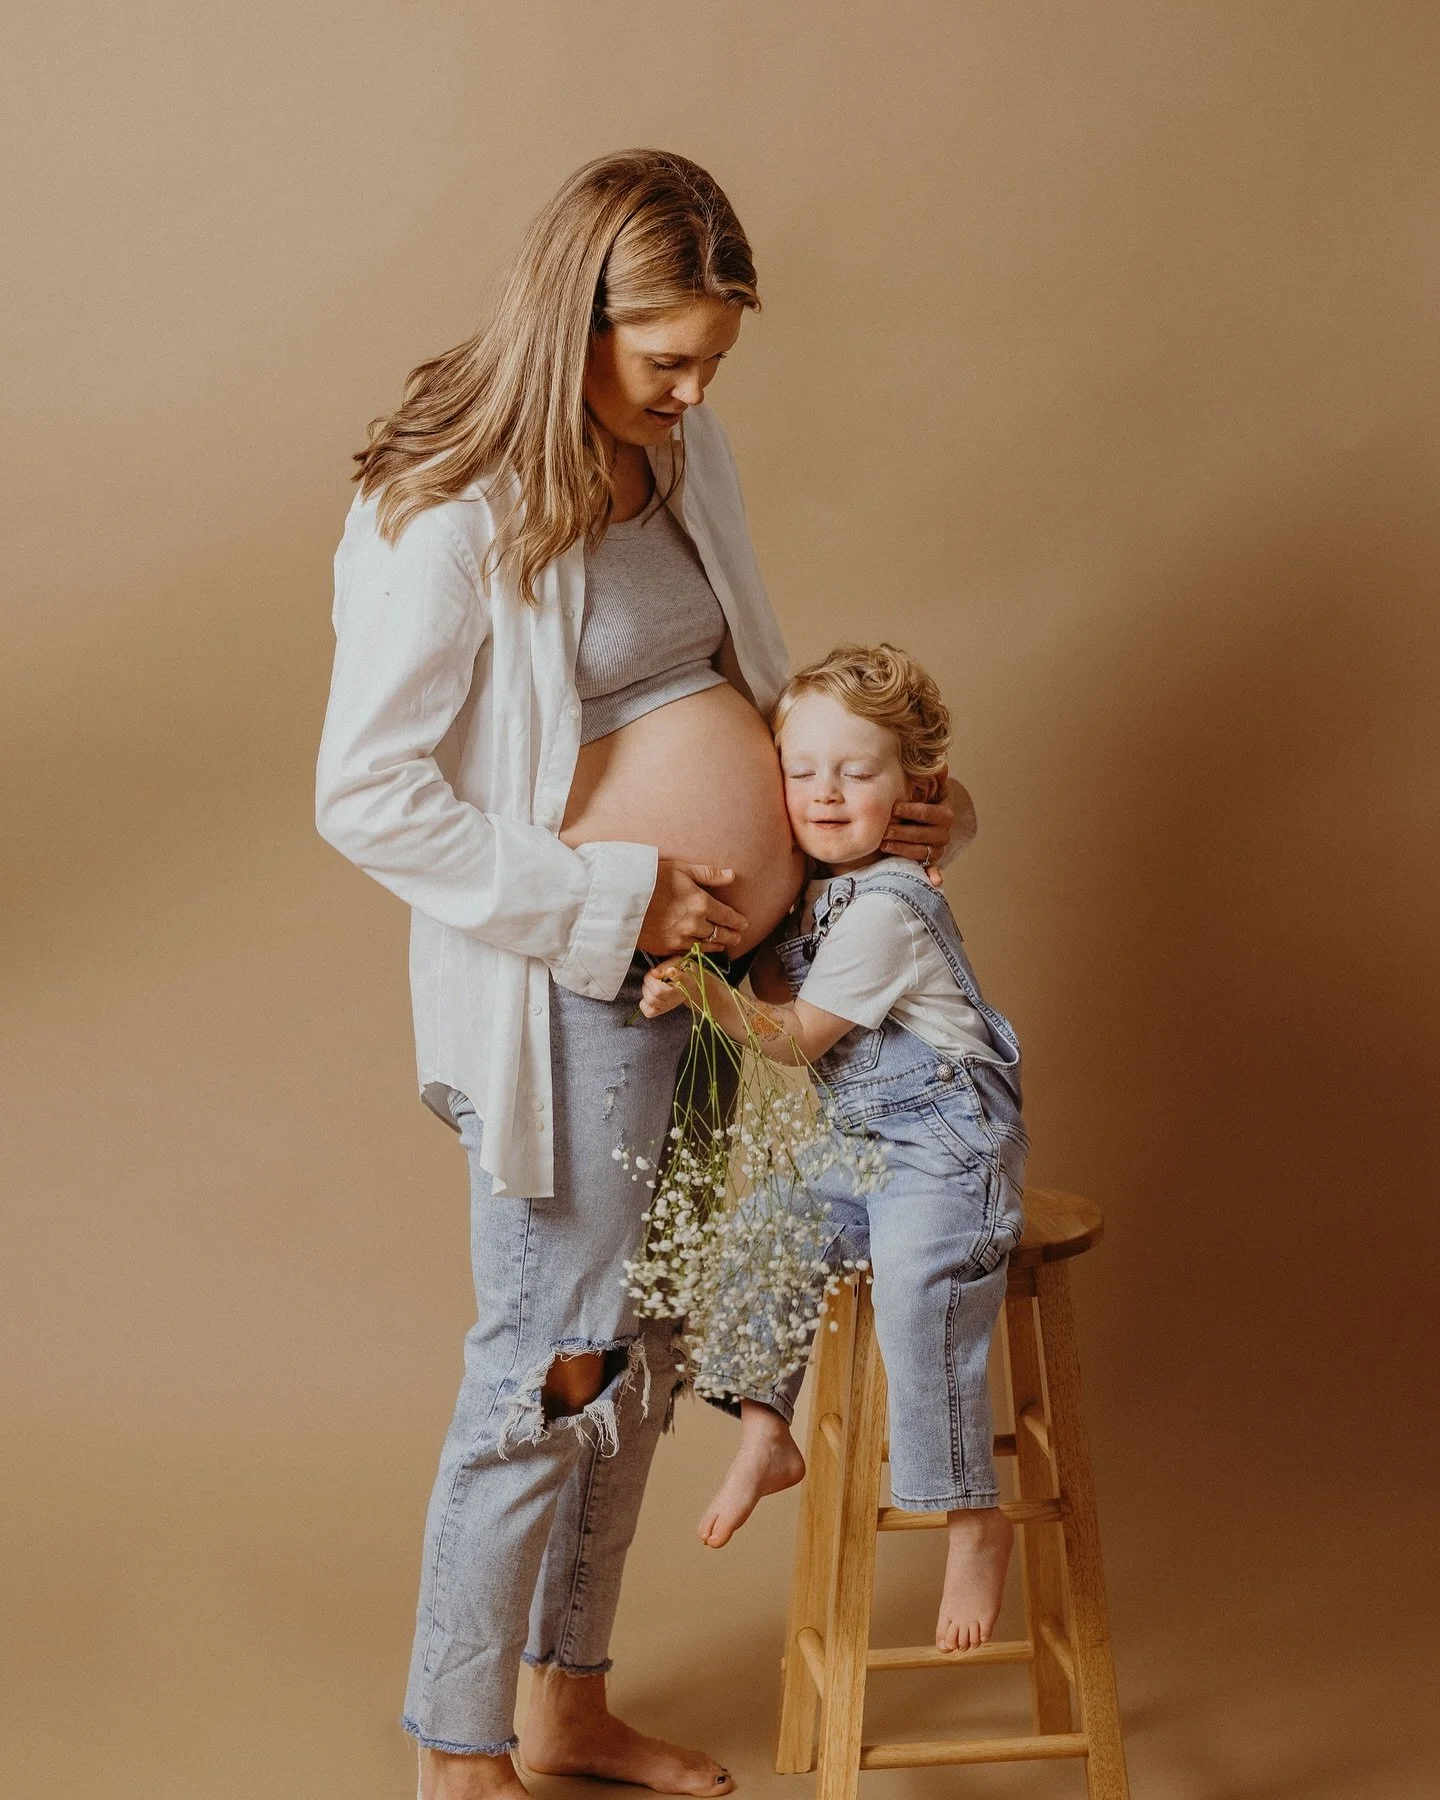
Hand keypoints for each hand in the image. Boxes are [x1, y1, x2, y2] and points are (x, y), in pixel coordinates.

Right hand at [637, 862, 748, 956]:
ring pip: (706, 947)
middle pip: (720, 935)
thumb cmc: (650, 878)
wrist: (619, 899)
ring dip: (717, 945)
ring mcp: (680, 939)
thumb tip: (731, 874)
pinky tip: (701, 949)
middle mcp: (694, 924)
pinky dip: (697, 951)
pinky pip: (688, 953)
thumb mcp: (681, 868)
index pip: (728, 917)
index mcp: (701, 903)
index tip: (744, 924)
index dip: (738, 921)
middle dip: (732, 936)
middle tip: (738, 937)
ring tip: (723, 944)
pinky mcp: (666, 949)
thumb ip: (708, 874)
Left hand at [639, 959, 690, 1018]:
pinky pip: (649, 1012)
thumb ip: (665, 966)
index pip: (681, 978)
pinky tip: (649, 995)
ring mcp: (669, 1006)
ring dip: (646, 990)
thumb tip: (654, 973)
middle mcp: (677, 996)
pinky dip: (644, 1003)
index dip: (675, 974)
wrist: (689, 985)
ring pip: (651, 1001)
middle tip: (652, 975)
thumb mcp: (676, 962)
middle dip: (649, 980)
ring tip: (651, 984)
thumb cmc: (680, 972)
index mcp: (684, 982)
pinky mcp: (662, 1011)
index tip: (671, 971)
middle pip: (657, 992)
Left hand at [881, 768, 975, 887]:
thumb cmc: (922, 802)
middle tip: (883, 830)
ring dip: (902, 849)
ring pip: (920, 852)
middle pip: (922, 834)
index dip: (911, 810)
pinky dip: (933, 876)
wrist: (925, 821)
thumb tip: (942, 763)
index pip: (928, 813)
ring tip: (883, 844)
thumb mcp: (928, 789)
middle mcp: (944, 833)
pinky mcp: (930, 863)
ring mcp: (937, 849)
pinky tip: (934, 881)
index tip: (893, 807)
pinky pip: (931, 870)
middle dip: (902, 832)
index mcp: (945, 814)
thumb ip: (933, 778)